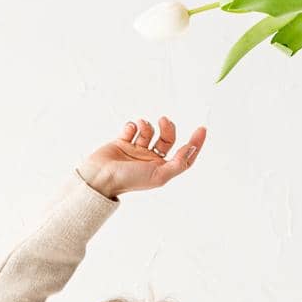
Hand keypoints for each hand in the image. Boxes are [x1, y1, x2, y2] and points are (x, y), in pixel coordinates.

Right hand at [78, 116, 206, 198]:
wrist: (100, 177)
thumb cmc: (129, 180)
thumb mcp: (159, 176)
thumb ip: (178, 163)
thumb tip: (192, 148)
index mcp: (160, 168)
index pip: (183, 155)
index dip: (194, 144)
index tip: (201, 129)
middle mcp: (150, 159)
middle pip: (166, 139)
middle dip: (168, 128)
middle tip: (164, 120)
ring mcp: (136, 150)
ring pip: (149, 131)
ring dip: (147, 126)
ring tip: (141, 127)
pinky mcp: (122, 142)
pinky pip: (132, 128)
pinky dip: (132, 126)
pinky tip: (128, 131)